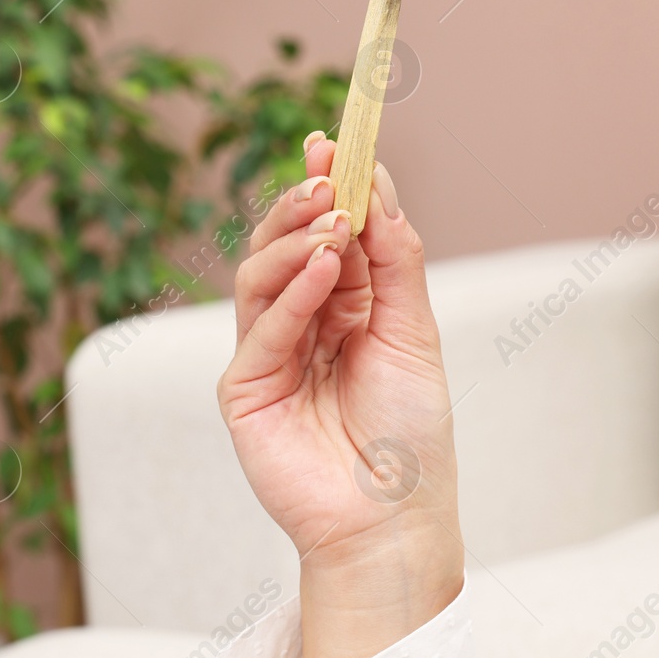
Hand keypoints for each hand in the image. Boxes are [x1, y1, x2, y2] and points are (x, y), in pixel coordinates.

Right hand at [217, 134, 464, 657]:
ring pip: (258, 275)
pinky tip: (321, 267)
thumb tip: (378, 186)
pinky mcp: (244, 389)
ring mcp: (268, 354)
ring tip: (331, 222)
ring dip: (292, 239)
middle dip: (302, 202)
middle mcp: (300, 323)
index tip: (335, 140)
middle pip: (282, 245)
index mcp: (343, 306)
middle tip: (325, 171)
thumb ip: (394, 260)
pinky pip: (260, 328)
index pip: (326, 233)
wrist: (395, 517)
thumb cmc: (412, 433)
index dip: (329, 187)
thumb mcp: (413, 331)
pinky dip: (290, 292)